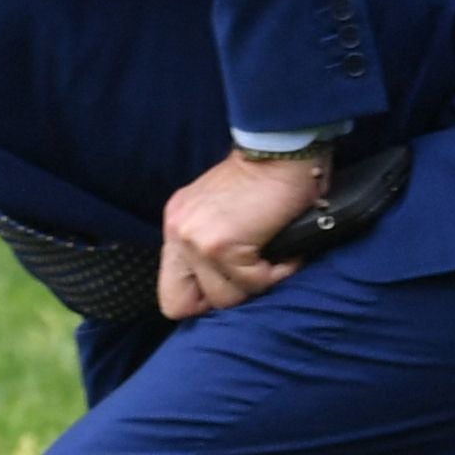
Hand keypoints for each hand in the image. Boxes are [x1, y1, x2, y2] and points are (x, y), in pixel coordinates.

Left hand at [158, 146, 328, 320]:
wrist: (282, 149)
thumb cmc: (266, 178)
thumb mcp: (222, 210)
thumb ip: (211, 242)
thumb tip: (224, 282)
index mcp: (178, 223)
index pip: (169, 291)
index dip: (201, 296)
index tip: (231, 281)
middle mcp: (178, 231)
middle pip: (179, 305)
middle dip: (221, 297)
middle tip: (249, 275)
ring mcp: (195, 240)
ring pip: (223, 299)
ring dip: (256, 282)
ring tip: (274, 256)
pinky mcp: (220, 245)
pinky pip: (252, 282)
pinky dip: (277, 271)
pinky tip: (285, 250)